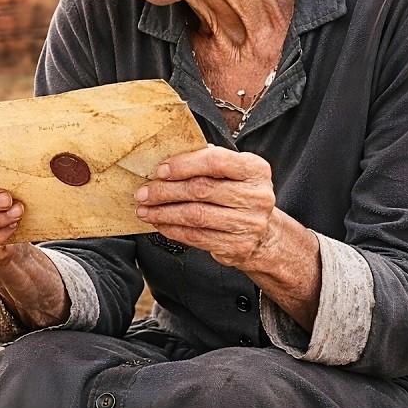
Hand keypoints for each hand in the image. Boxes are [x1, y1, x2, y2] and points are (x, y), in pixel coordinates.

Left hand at [134, 146, 278, 268]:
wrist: (264, 234)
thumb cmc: (240, 196)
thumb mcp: (233, 173)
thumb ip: (208, 163)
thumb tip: (166, 163)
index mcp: (255, 170)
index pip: (216, 161)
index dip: (184, 165)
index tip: (160, 170)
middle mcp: (256, 196)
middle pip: (201, 190)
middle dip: (165, 191)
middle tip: (144, 193)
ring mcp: (249, 223)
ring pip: (196, 216)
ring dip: (164, 213)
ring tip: (145, 210)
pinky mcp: (238, 246)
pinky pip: (197, 237)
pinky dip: (173, 230)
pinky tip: (161, 224)